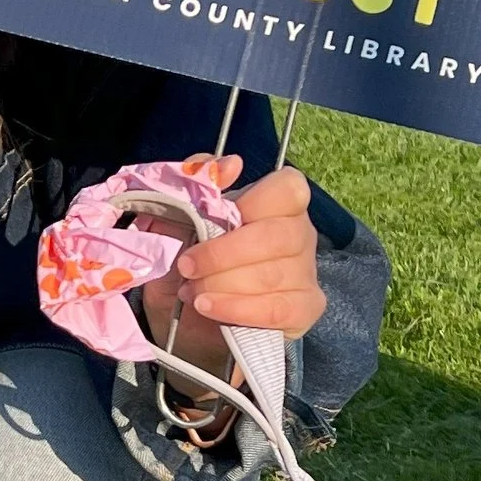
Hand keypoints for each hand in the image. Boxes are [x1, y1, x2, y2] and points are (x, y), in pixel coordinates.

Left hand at [139, 158, 324, 380]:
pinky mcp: (303, 310)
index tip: (214, 220)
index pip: (288, 189)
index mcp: (275, 203)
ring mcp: (306, 273)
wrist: (182, 316)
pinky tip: (209, 308)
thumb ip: (197, 181)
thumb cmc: (186, 259)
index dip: (252, 203)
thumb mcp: (175, 217)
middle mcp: (299, 234)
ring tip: (191, 291)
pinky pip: (278, 309)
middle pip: (277, 236)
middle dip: (222, 254)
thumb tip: (232, 164)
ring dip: (221, 284)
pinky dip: (237, 309)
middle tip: (186, 266)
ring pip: (272, 275)